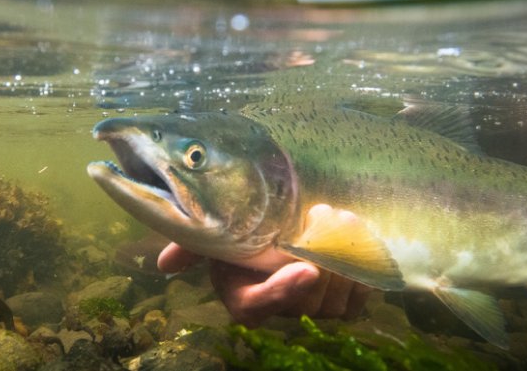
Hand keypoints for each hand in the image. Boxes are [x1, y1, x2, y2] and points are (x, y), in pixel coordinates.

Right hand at [157, 239, 371, 326]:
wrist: (282, 227)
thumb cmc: (244, 232)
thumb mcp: (215, 235)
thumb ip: (190, 246)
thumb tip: (164, 264)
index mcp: (243, 297)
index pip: (260, 306)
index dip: (283, 291)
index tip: (304, 266)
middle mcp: (279, 310)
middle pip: (307, 303)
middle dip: (322, 259)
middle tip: (327, 216)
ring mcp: (312, 309)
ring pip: (335, 303)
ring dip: (345, 261)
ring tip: (344, 219)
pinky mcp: (342, 303)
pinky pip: (358, 301)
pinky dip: (363, 271)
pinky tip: (359, 240)